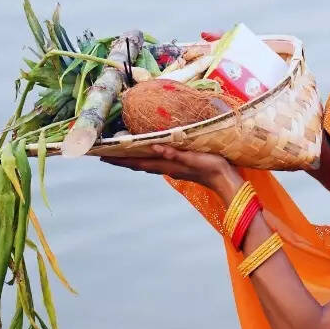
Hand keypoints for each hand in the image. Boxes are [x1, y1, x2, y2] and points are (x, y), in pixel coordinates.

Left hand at [100, 145, 242, 198]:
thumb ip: (175, 154)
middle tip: (105, 156)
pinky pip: (156, 163)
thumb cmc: (212, 167)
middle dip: (122, 161)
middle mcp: (166, 168)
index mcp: (166, 165)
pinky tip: (148, 156)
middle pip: (138, 164)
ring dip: (132, 161)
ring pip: (146, 165)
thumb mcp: (194, 157)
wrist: (226, 181)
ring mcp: (172, 169)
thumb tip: (155, 148)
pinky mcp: (179, 167)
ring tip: (121, 156)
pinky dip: (146, 159)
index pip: (138, 162)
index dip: (120, 160)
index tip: (103, 158)